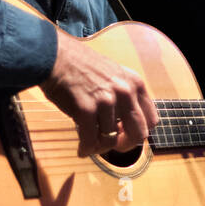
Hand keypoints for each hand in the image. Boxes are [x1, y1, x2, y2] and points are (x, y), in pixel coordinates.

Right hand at [39, 33, 158, 157]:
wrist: (53, 56)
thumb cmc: (78, 65)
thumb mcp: (112, 74)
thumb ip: (123, 96)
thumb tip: (122, 126)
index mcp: (134, 83)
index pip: (151, 119)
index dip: (138, 131)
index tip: (126, 133)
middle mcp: (125, 92)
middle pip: (138, 134)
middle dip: (125, 145)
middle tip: (113, 146)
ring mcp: (107, 101)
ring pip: (110, 140)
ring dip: (99, 147)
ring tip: (90, 146)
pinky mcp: (86, 110)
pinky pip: (90, 140)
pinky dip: (86, 149)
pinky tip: (81, 149)